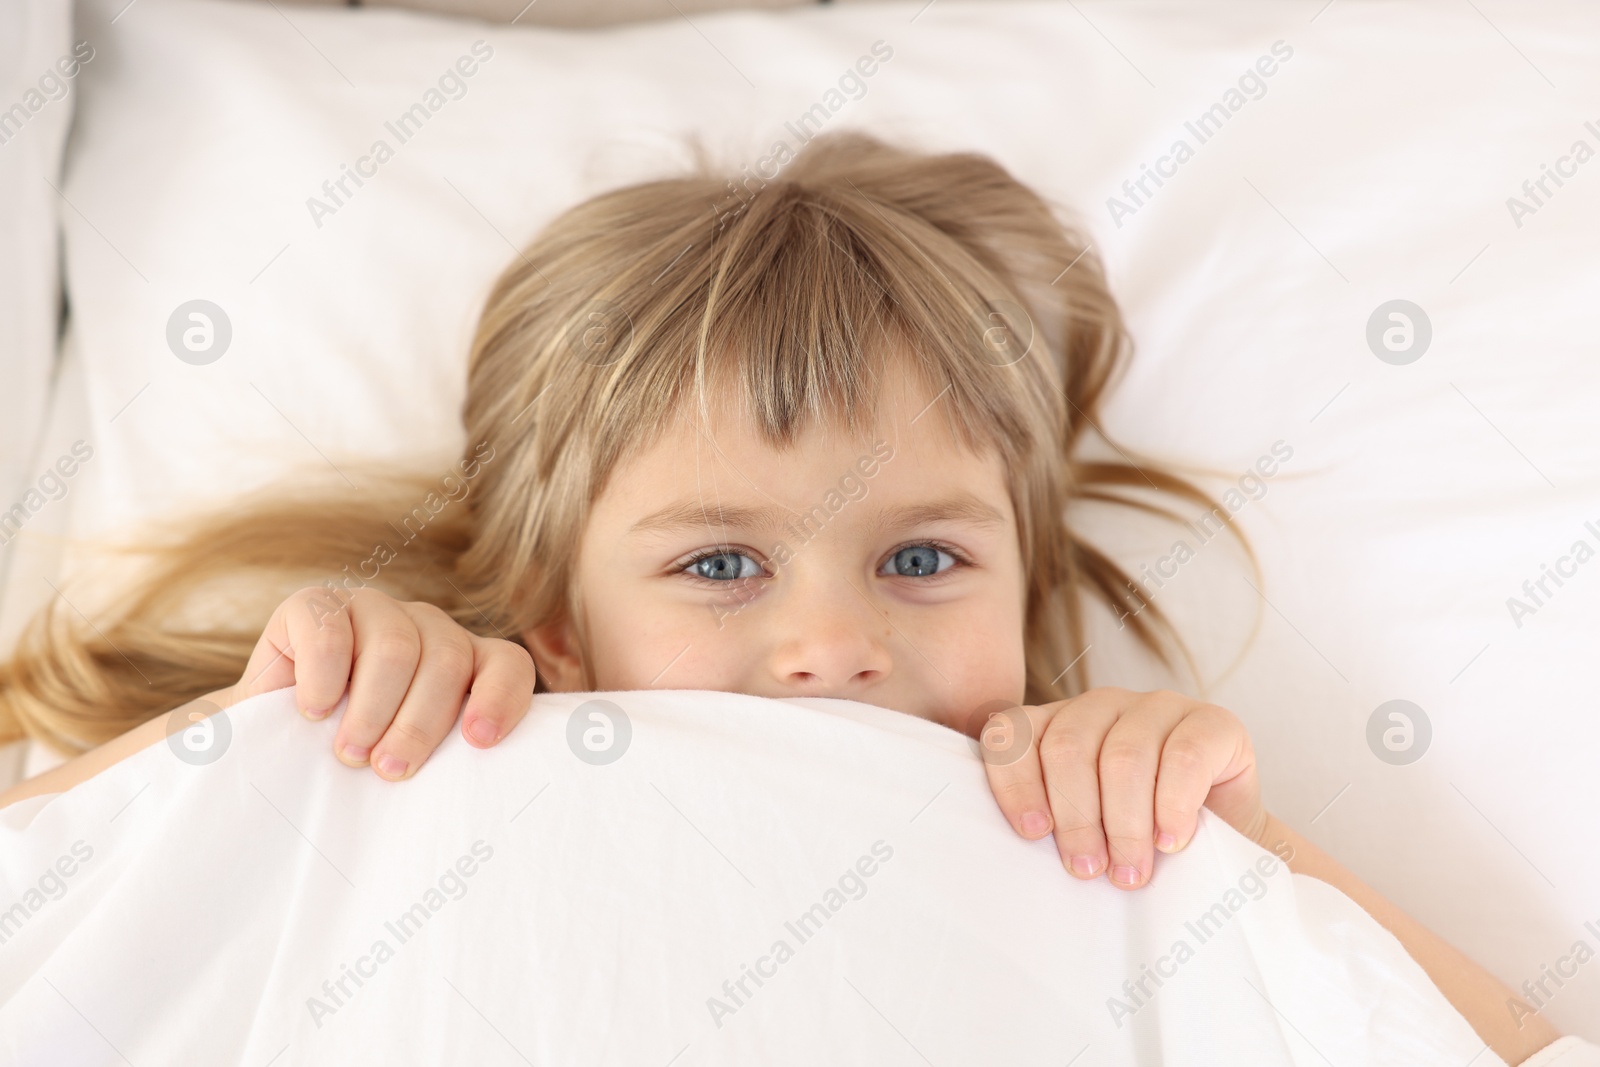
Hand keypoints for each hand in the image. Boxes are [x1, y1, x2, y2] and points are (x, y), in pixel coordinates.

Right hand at [217, 586, 536, 780]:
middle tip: (388, 769)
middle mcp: (426, 627)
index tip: (479, 742)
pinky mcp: (314, 605)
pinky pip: (331, 630)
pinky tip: (314, 711)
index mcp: (464, 661)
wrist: (266, 747)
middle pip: (448, 661)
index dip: (500, 699)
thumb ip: (447, 761)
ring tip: (350, 754)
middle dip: (418, 724)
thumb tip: (483, 789)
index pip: (507, 665)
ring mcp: (373, 609)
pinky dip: (324, 677)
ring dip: (373, 709)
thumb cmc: (349, 763)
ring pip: (397, 647)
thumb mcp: (405, 762)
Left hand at [980, 688, 1264, 888]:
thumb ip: (1049, 822)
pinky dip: (1172, 806)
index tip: (1034, 834)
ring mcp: (1159, 707)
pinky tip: (1171, 842)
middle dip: (1076, 817)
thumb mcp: (1084, 829)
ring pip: (1124, 755)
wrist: (1224, 844)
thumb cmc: (1138, 840)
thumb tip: (1023, 843)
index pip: (1013, 733)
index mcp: (1058, 724)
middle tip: (1088, 870)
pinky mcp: (1214, 722)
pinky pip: (1183, 757)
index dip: (1015, 783)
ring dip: (1124, 824)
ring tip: (1130, 872)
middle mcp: (1103, 705)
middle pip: (1069, 747)